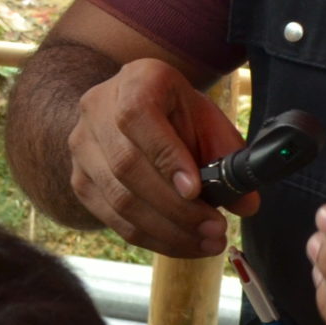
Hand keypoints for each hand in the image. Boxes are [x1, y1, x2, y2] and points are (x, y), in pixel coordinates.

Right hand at [66, 58, 245, 256]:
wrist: (129, 109)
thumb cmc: (175, 113)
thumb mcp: (205, 118)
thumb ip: (227, 155)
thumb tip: (245, 204)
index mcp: (134, 81)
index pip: (138, 116)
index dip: (166, 156)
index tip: (196, 190)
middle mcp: (97, 110)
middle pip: (126, 166)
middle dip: (175, 208)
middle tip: (214, 229)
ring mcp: (82, 147)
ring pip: (118, 199)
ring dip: (167, 230)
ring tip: (206, 242)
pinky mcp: (79, 181)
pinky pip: (113, 219)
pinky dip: (151, 238)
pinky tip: (181, 243)